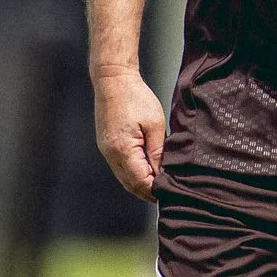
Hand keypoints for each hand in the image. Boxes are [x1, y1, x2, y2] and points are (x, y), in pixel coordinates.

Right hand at [93, 69, 165, 201]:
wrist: (113, 81)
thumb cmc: (135, 98)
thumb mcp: (155, 124)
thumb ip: (158, 150)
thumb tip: (163, 171)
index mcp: (122, 149)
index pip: (139, 181)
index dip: (154, 190)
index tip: (170, 193)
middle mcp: (111, 154)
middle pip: (130, 183)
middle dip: (147, 192)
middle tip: (168, 195)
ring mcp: (106, 150)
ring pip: (124, 177)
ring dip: (140, 184)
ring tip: (160, 187)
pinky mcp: (107, 145)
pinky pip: (120, 167)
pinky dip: (133, 173)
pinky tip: (147, 172)